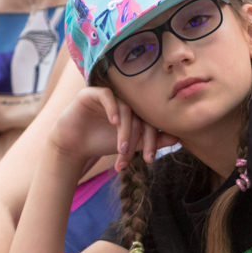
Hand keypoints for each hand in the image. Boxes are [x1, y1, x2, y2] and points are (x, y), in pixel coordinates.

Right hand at [52, 86, 179, 167]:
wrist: (73, 145)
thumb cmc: (102, 143)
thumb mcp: (130, 145)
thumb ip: (152, 141)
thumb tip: (178, 138)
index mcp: (135, 111)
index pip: (150, 122)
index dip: (152, 141)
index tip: (149, 160)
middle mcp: (125, 100)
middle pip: (140, 116)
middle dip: (138, 138)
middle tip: (135, 156)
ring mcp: (110, 95)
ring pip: (126, 109)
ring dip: (125, 132)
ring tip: (121, 149)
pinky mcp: (93, 93)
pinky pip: (107, 96)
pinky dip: (113, 108)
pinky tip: (114, 123)